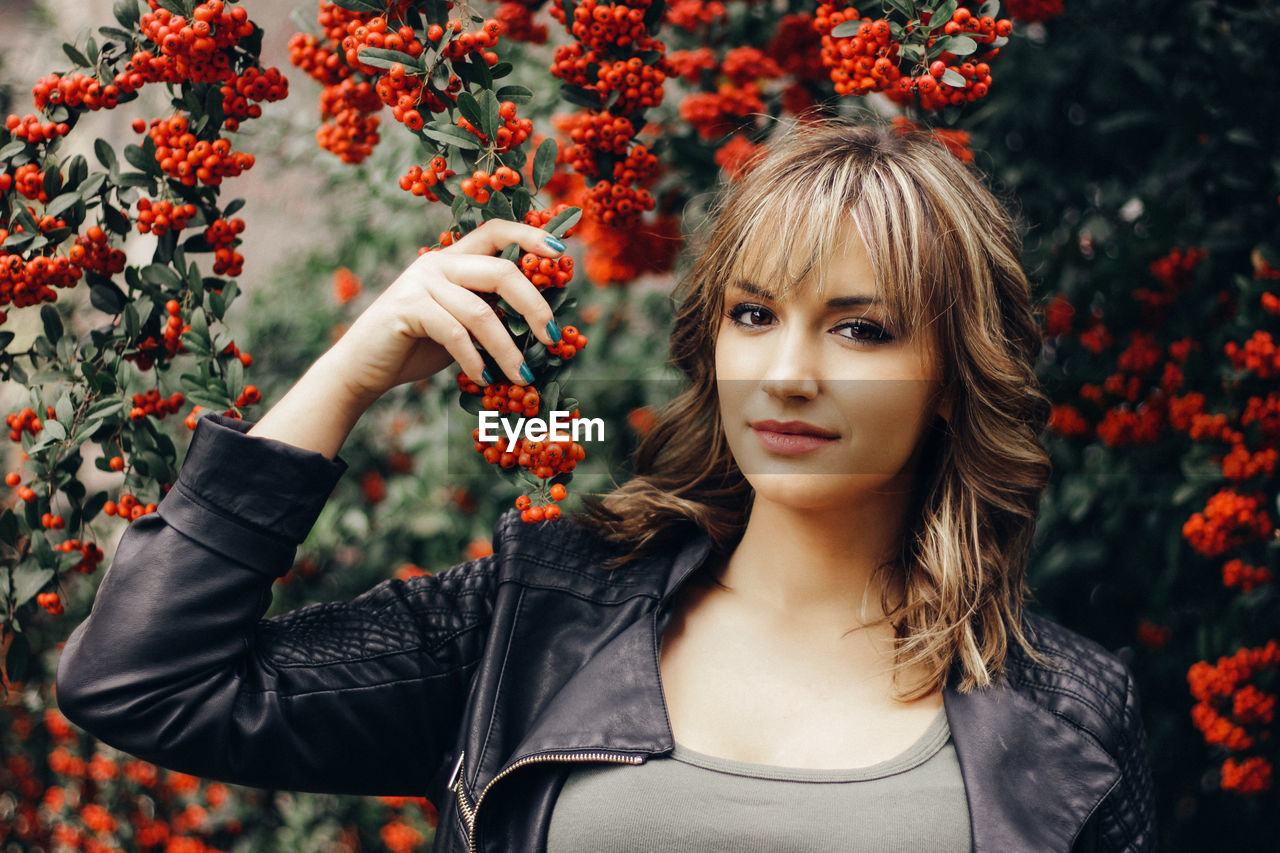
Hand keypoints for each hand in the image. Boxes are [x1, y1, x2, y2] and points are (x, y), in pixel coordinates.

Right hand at [323, 219, 564, 407]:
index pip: (495, 231)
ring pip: (481, 311)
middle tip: (552, 338)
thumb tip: (542, 319)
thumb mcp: (462, 324)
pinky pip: (454, 333)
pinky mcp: (406, 307)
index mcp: (453, 258)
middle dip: (534, 306)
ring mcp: (420, 282)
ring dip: (507, 349)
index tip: (560, 251)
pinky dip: (475, 360)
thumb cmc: (418, 346)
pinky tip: (485, 380)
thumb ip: (491, 310)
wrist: (363, 367)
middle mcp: (437, 262)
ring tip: (523, 377)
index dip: (529, 236)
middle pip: (501, 271)